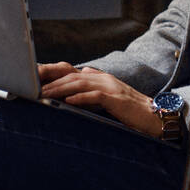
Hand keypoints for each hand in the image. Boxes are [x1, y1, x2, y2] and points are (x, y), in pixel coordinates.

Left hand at [37, 62, 162, 138]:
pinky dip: (80, 98)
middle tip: (34, 89)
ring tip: (44, 94)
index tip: (37, 83)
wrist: (155, 116)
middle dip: (52, 82)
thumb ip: (97, 86)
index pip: (74, 74)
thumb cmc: (132, 110)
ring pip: (81, 84)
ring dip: (60, 89)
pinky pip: (95, 96)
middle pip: (73, 77)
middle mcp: (105, 79)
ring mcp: (111, 87)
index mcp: (102, 78)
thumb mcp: (111, 96)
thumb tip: (83, 75)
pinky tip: (68, 101)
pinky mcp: (117, 99)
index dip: (55, 77)